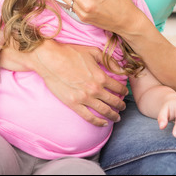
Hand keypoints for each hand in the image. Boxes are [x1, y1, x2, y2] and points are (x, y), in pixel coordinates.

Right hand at [0, 39, 127, 126]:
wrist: (50, 60)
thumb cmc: (71, 53)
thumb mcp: (93, 51)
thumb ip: (109, 60)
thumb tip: (120, 68)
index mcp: (101, 76)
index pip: (118, 87)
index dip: (123, 90)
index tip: (125, 92)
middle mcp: (95, 89)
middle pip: (113, 101)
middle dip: (121, 105)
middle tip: (123, 107)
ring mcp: (84, 98)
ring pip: (104, 111)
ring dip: (113, 115)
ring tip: (117, 117)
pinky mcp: (74, 104)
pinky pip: (89, 117)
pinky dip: (98, 122)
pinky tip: (103, 123)